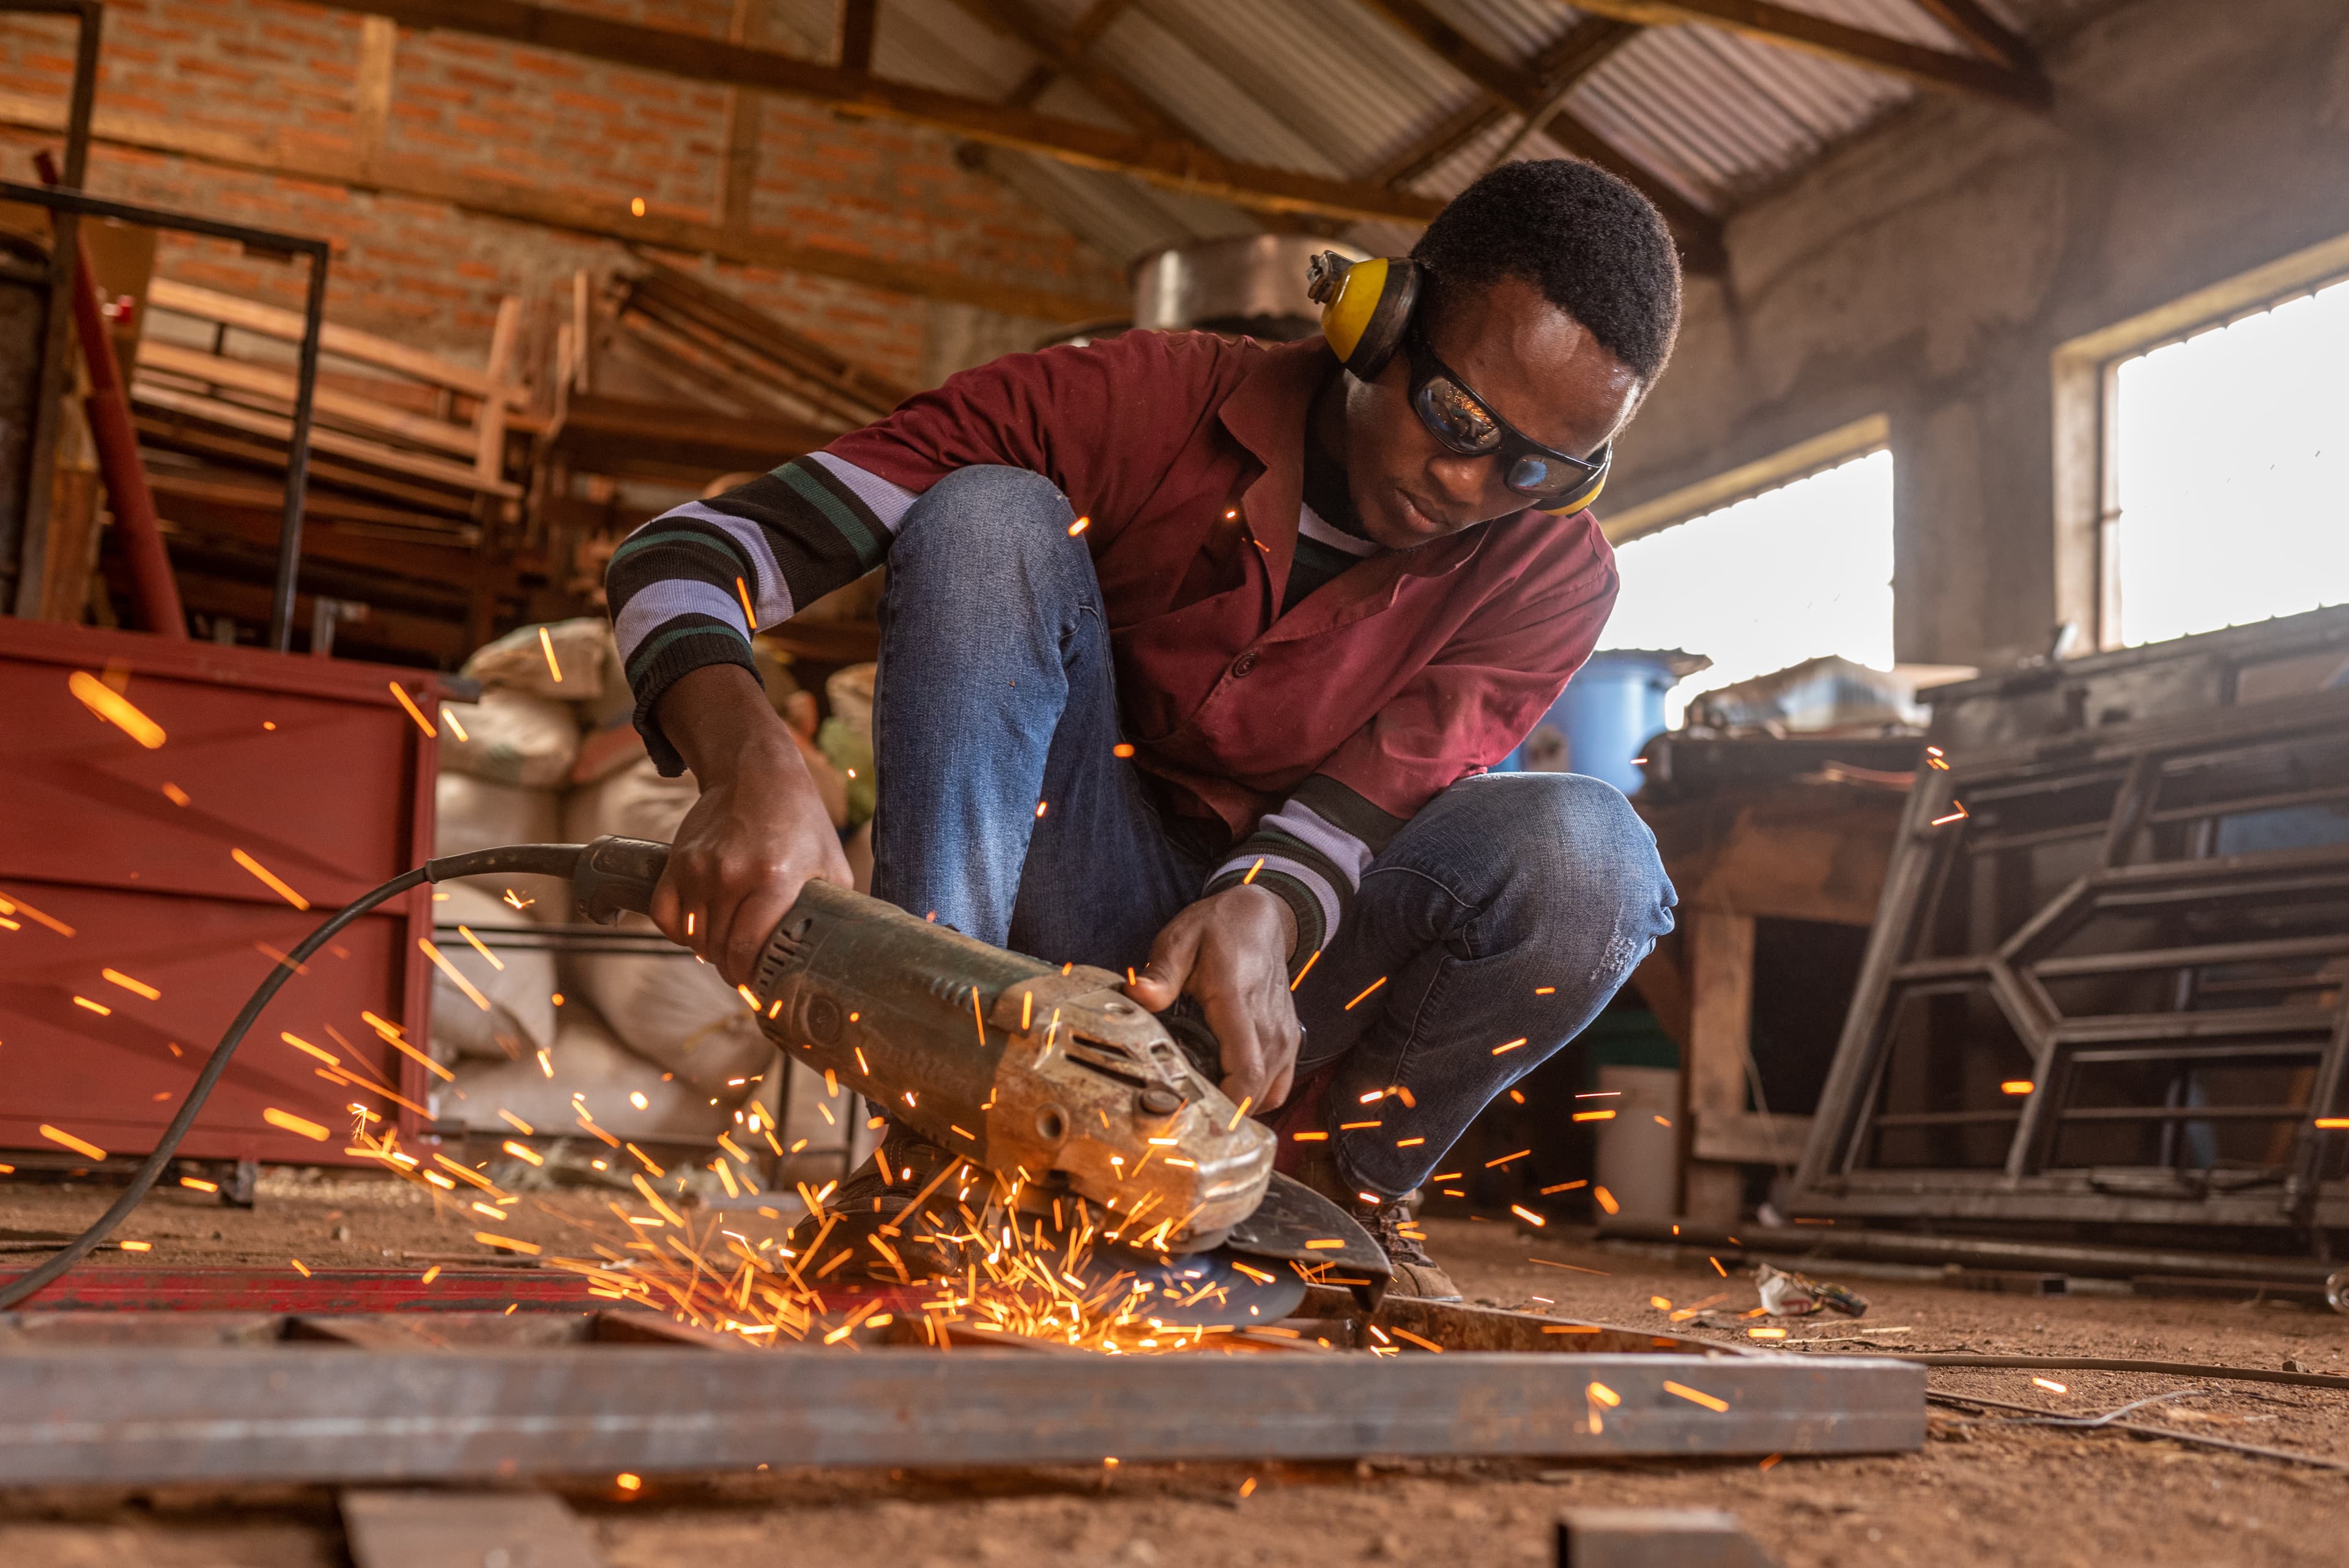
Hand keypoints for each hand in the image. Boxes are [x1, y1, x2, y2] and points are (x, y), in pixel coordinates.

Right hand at [649, 664, 852, 984]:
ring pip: (693, 937)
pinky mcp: (676, 862)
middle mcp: (731, 875)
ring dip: (710, 952)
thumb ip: (830, 911)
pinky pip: (666, 916)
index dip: (752, 979)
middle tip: (747, 973)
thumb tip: (837, 955)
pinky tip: (702, 931)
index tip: (760, 989)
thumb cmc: (800, 821)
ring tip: (730, 950)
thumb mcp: (831, 864)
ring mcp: (698, 869)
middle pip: (720, 950)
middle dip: (734, 970)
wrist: (755, 774)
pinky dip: (680, 932)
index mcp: (774, 879)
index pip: (748, 951)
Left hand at [1124, 885, 1300, 1110]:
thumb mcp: (1180, 940)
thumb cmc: (1218, 929)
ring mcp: (1284, 1033)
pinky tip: (1225, 1092)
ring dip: (1237, 1106)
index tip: (1191, 1115)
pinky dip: (1257, 1098)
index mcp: (1238, 1000)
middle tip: (1181, 1116)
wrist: (1262, 917)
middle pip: (1256, 1091)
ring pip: (1269, 1093)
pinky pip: (1279, 1086)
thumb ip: (1160, 973)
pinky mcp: (1289, 1039)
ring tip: (1199, 1104)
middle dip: (1221, 1113)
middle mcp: (1268, 1023)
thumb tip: (1138, 995)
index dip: (1225, 1104)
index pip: (1246, 1070)